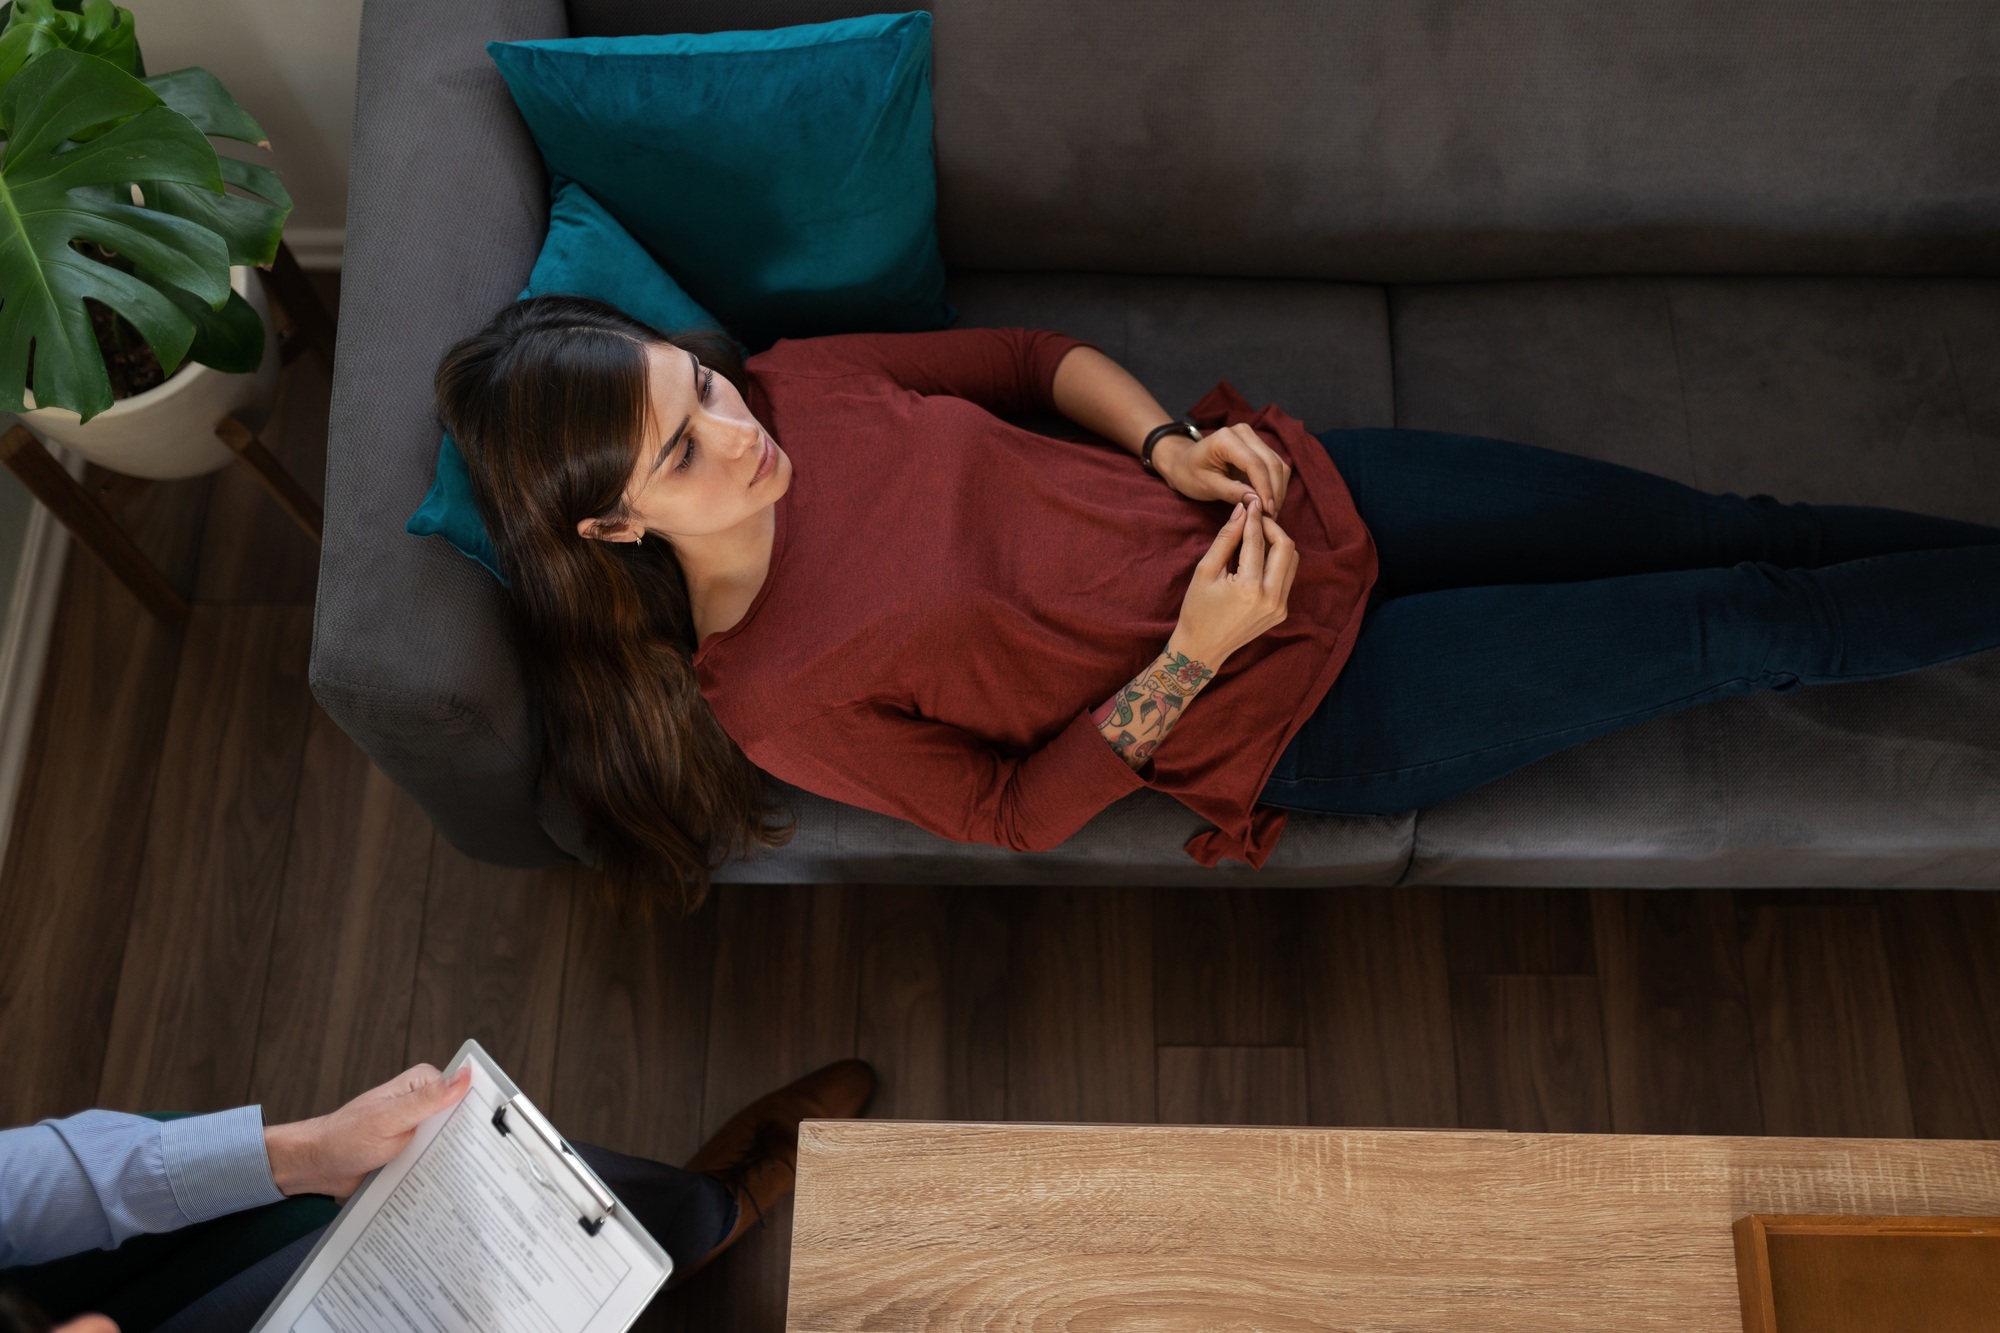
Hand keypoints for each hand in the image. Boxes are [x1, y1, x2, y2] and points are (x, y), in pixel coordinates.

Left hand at [265, 1063, 471, 1199]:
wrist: (319, 1166)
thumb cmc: (345, 1137)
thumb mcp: (389, 1119)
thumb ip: (427, 1099)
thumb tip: (464, 1076)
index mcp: (420, 1084)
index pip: (463, 1088)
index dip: (479, 1106)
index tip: (495, 1124)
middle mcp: (422, 1102)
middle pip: (461, 1116)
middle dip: (469, 1135)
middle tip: (486, 1158)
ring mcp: (418, 1127)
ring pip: (450, 1140)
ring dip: (454, 1155)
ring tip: (469, 1175)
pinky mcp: (413, 1149)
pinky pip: (435, 1157)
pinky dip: (439, 1168)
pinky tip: (447, 1182)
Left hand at [1152, 422, 1292, 511]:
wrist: (1182, 462)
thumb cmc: (1189, 474)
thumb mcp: (1207, 486)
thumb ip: (1232, 492)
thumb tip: (1258, 502)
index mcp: (1226, 439)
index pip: (1255, 465)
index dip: (1265, 489)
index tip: (1268, 512)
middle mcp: (1243, 432)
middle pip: (1272, 463)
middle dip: (1275, 492)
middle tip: (1272, 518)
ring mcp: (1252, 436)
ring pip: (1278, 464)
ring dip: (1278, 490)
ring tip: (1271, 513)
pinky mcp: (1257, 445)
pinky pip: (1274, 465)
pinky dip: (1275, 484)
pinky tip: (1269, 502)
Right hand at [1170, 495, 1298, 665]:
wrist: (1202, 648)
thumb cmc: (1197, 610)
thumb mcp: (1205, 570)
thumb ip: (1226, 538)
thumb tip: (1242, 510)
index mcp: (1249, 588)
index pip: (1257, 541)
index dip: (1254, 517)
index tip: (1250, 502)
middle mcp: (1271, 598)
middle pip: (1286, 547)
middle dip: (1272, 527)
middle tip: (1256, 519)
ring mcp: (1280, 607)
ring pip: (1292, 561)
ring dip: (1278, 543)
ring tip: (1257, 536)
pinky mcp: (1281, 612)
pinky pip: (1286, 577)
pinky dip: (1276, 562)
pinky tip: (1258, 558)